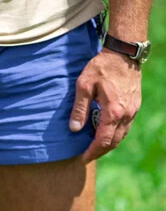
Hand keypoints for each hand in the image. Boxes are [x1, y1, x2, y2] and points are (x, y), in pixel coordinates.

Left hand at [69, 48, 141, 163]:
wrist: (124, 52)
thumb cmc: (102, 66)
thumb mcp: (84, 85)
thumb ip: (79, 109)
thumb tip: (74, 129)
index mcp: (113, 112)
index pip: (103, 141)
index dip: (92, 152)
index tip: (83, 158)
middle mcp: (125, 114)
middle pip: (113, 142)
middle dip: (100, 152)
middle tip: (87, 156)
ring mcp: (132, 110)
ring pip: (121, 136)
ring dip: (108, 144)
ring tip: (95, 147)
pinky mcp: (135, 106)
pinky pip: (125, 127)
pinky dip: (115, 134)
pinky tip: (106, 133)